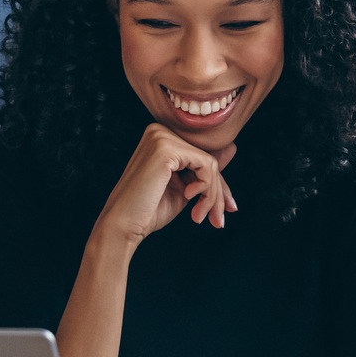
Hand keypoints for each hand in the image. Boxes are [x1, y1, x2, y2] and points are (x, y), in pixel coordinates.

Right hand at [92, 124, 237, 253]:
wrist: (123, 226)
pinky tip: (189, 200)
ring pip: (209, 163)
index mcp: (160, 137)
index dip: (216, 185)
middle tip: (218, 220)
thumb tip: (232, 147)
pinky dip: (206, 188)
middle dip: (217, 192)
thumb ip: (205, 169)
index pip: (200, 157)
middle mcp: (159, 131)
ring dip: (212, 195)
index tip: (227, 209)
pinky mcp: (166, 149)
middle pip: (207, 158)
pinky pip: (205, 166)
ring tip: (201, 216)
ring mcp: (162, 137)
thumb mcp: (185, 188)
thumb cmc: (148, 211)